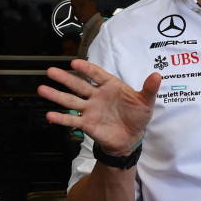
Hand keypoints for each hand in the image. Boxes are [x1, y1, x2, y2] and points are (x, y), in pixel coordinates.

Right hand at [40, 59, 159, 153]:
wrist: (132, 137)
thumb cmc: (137, 115)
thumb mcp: (146, 101)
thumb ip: (149, 89)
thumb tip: (158, 75)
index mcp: (110, 86)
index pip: (96, 74)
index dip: (86, 69)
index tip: (75, 63)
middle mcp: (97, 95)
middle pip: (78, 85)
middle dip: (65, 78)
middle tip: (51, 71)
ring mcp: (90, 109)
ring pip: (71, 100)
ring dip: (56, 95)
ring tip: (42, 88)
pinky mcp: (87, 123)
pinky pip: (72, 120)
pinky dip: (61, 118)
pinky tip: (49, 114)